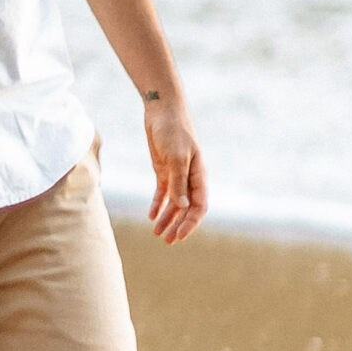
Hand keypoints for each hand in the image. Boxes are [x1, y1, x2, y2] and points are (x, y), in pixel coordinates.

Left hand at [144, 95, 204, 243]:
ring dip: (168, 219)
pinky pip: (163, 192)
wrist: (162, 109)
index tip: (179, 236)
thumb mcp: (176, 156)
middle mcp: (190, 178)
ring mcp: (177, 174)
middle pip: (186, 209)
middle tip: (166, 241)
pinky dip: (158, 205)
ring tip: (157, 234)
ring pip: (174, 203)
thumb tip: (182, 206)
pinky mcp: (164, 169)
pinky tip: (152, 216)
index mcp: (199, 175)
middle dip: (178, 225)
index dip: (190, 223)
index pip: (199, 206)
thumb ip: (179, 181)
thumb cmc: (173, 130)